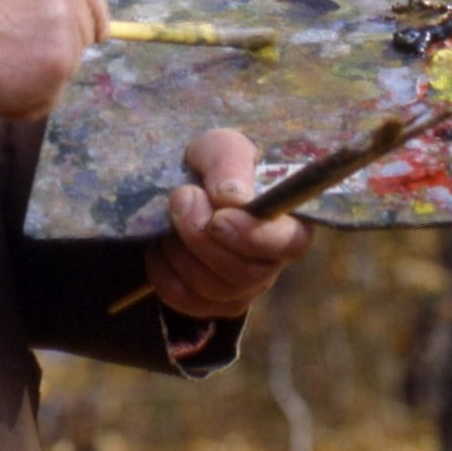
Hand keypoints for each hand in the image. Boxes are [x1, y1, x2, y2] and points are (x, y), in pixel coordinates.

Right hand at [0, 0, 108, 117]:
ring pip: (63, 63)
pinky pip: (46, 97)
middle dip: (56, 47)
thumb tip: (33, 22)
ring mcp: (64, 18)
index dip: (89, 11)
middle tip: (11, 63)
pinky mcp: (59, 60)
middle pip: (81, 25)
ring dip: (30, 75)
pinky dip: (17, 102)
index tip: (99, 34)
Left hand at [143, 128, 309, 319]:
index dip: (252, 237)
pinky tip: (161, 244)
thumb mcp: (220, 146)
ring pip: (213, 290)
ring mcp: (242, 289)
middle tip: (180, 199)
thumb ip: (228, 162)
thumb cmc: (214, 165)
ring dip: (180, 251)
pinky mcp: (210, 303)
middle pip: (246, 274)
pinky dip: (164, 271)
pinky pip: (185, 300)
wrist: (184, 187)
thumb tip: (231, 197)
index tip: (218, 218)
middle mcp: (270, 263)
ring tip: (171, 218)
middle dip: (202, 239)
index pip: (290, 244)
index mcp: (288, 223)